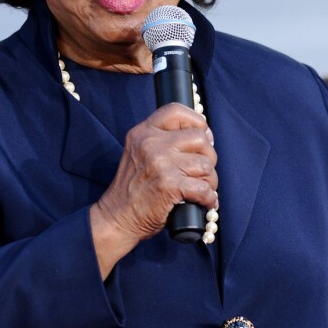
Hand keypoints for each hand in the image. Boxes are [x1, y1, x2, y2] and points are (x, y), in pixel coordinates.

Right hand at [90, 103, 217, 277]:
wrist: (117, 217)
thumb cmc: (133, 188)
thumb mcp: (139, 153)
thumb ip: (162, 141)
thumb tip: (204, 136)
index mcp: (142, 132)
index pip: (176, 110)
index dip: (197, 121)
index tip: (204, 137)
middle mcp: (151, 143)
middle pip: (200, 138)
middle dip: (208, 157)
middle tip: (202, 171)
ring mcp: (160, 163)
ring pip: (206, 164)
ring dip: (210, 181)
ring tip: (200, 189)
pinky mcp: (169, 185)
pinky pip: (204, 188)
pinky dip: (209, 198)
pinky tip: (203, 202)